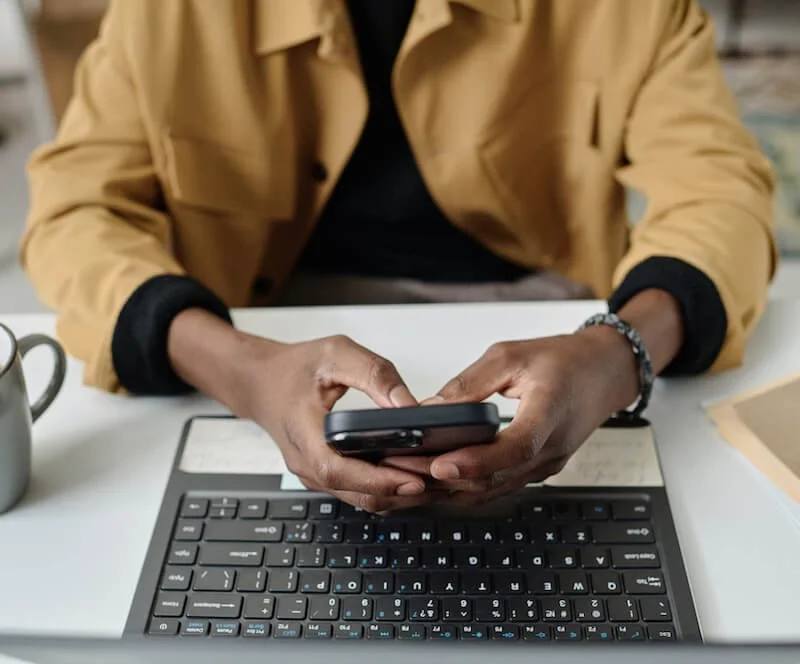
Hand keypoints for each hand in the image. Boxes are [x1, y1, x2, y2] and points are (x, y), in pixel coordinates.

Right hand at [239, 334, 447, 511]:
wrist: (259, 382)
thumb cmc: (293, 368)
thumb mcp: (336, 354)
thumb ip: (374, 374)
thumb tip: (409, 405)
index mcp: (304, 434)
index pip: (339, 470)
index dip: (378, 479)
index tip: (413, 478)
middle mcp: (307, 463)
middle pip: (357, 493)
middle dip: (401, 490)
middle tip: (442, 478)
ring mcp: (314, 474)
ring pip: (361, 498)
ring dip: (398, 493)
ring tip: (436, 478)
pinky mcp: (324, 475)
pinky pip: (358, 490)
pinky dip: (387, 487)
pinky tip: (413, 472)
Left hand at [384, 326, 639, 504]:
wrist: (605, 372)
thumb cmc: (565, 360)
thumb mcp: (512, 356)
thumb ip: (470, 383)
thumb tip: (431, 407)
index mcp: (550, 415)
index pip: (513, 449)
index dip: (474, 462)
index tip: (439, 464)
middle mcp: (551, 450)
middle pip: (495, 479)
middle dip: (445, 480)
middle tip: (402, 472)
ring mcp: (546, 465)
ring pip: (493, 490)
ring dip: (451, 489)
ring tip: (408, 480)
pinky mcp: (537, 469)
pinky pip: (498, 486)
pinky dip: (466, 486)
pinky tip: (437, 481)